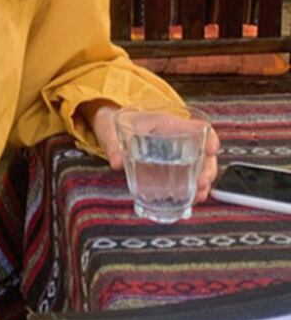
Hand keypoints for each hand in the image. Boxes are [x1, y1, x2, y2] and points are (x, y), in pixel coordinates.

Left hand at [87, 104, 220, 203]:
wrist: (109, 124)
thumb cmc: (114, 122)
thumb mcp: (111, 128)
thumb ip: (112, 144)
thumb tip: (117, 162)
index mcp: (165, 123)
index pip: (197, 126)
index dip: (209, 137)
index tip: (211, 150)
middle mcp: (175, 138)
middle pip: (203, 151)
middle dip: (207, 168)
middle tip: (201, 183)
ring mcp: (174, 152)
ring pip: (199, 165)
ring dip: (203, 181)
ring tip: (199, 195)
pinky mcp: (168, 165)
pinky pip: (187, 175)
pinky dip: (192, 187)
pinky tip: (191, 197)